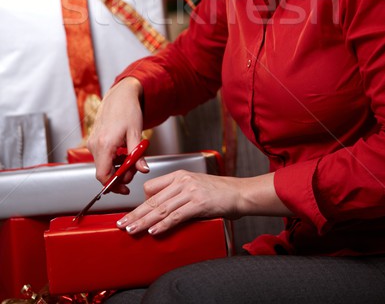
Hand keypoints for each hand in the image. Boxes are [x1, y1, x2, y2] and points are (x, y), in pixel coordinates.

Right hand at [87, 77, 148, 193]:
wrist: (120, 95)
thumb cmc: (127, 110)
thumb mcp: (136, 133)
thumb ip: (137, 155)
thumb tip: (143, 170)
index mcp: (105, 144)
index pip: (103, 175)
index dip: (114, 186)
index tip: (125, 188)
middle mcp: (95, 144)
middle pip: (104, 172)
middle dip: (120, 174)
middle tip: (135, 167)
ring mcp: (92, 142)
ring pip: (103, 165)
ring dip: (117, 166)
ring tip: (131, 156)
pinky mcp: (93, 140)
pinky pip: (101, 157)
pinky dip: (113, 159)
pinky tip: (123, 151)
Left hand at [116, 170, 292, 232]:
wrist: (240, 193)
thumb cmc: (219, 192)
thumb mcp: (195, 186)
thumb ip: (178, 194)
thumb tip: (161, 210)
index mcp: (180, 175)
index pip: (152, 187)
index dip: (141, 202)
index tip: (131, 213)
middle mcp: (183, 181)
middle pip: (153, 199)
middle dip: (135, 213)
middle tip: (122, 223)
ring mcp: (190, 192)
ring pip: (161, 208)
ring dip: (144, 221)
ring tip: (132, 230)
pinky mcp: (198, 203)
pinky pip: (176, 215)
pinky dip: (164, 224)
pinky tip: (154, 231)